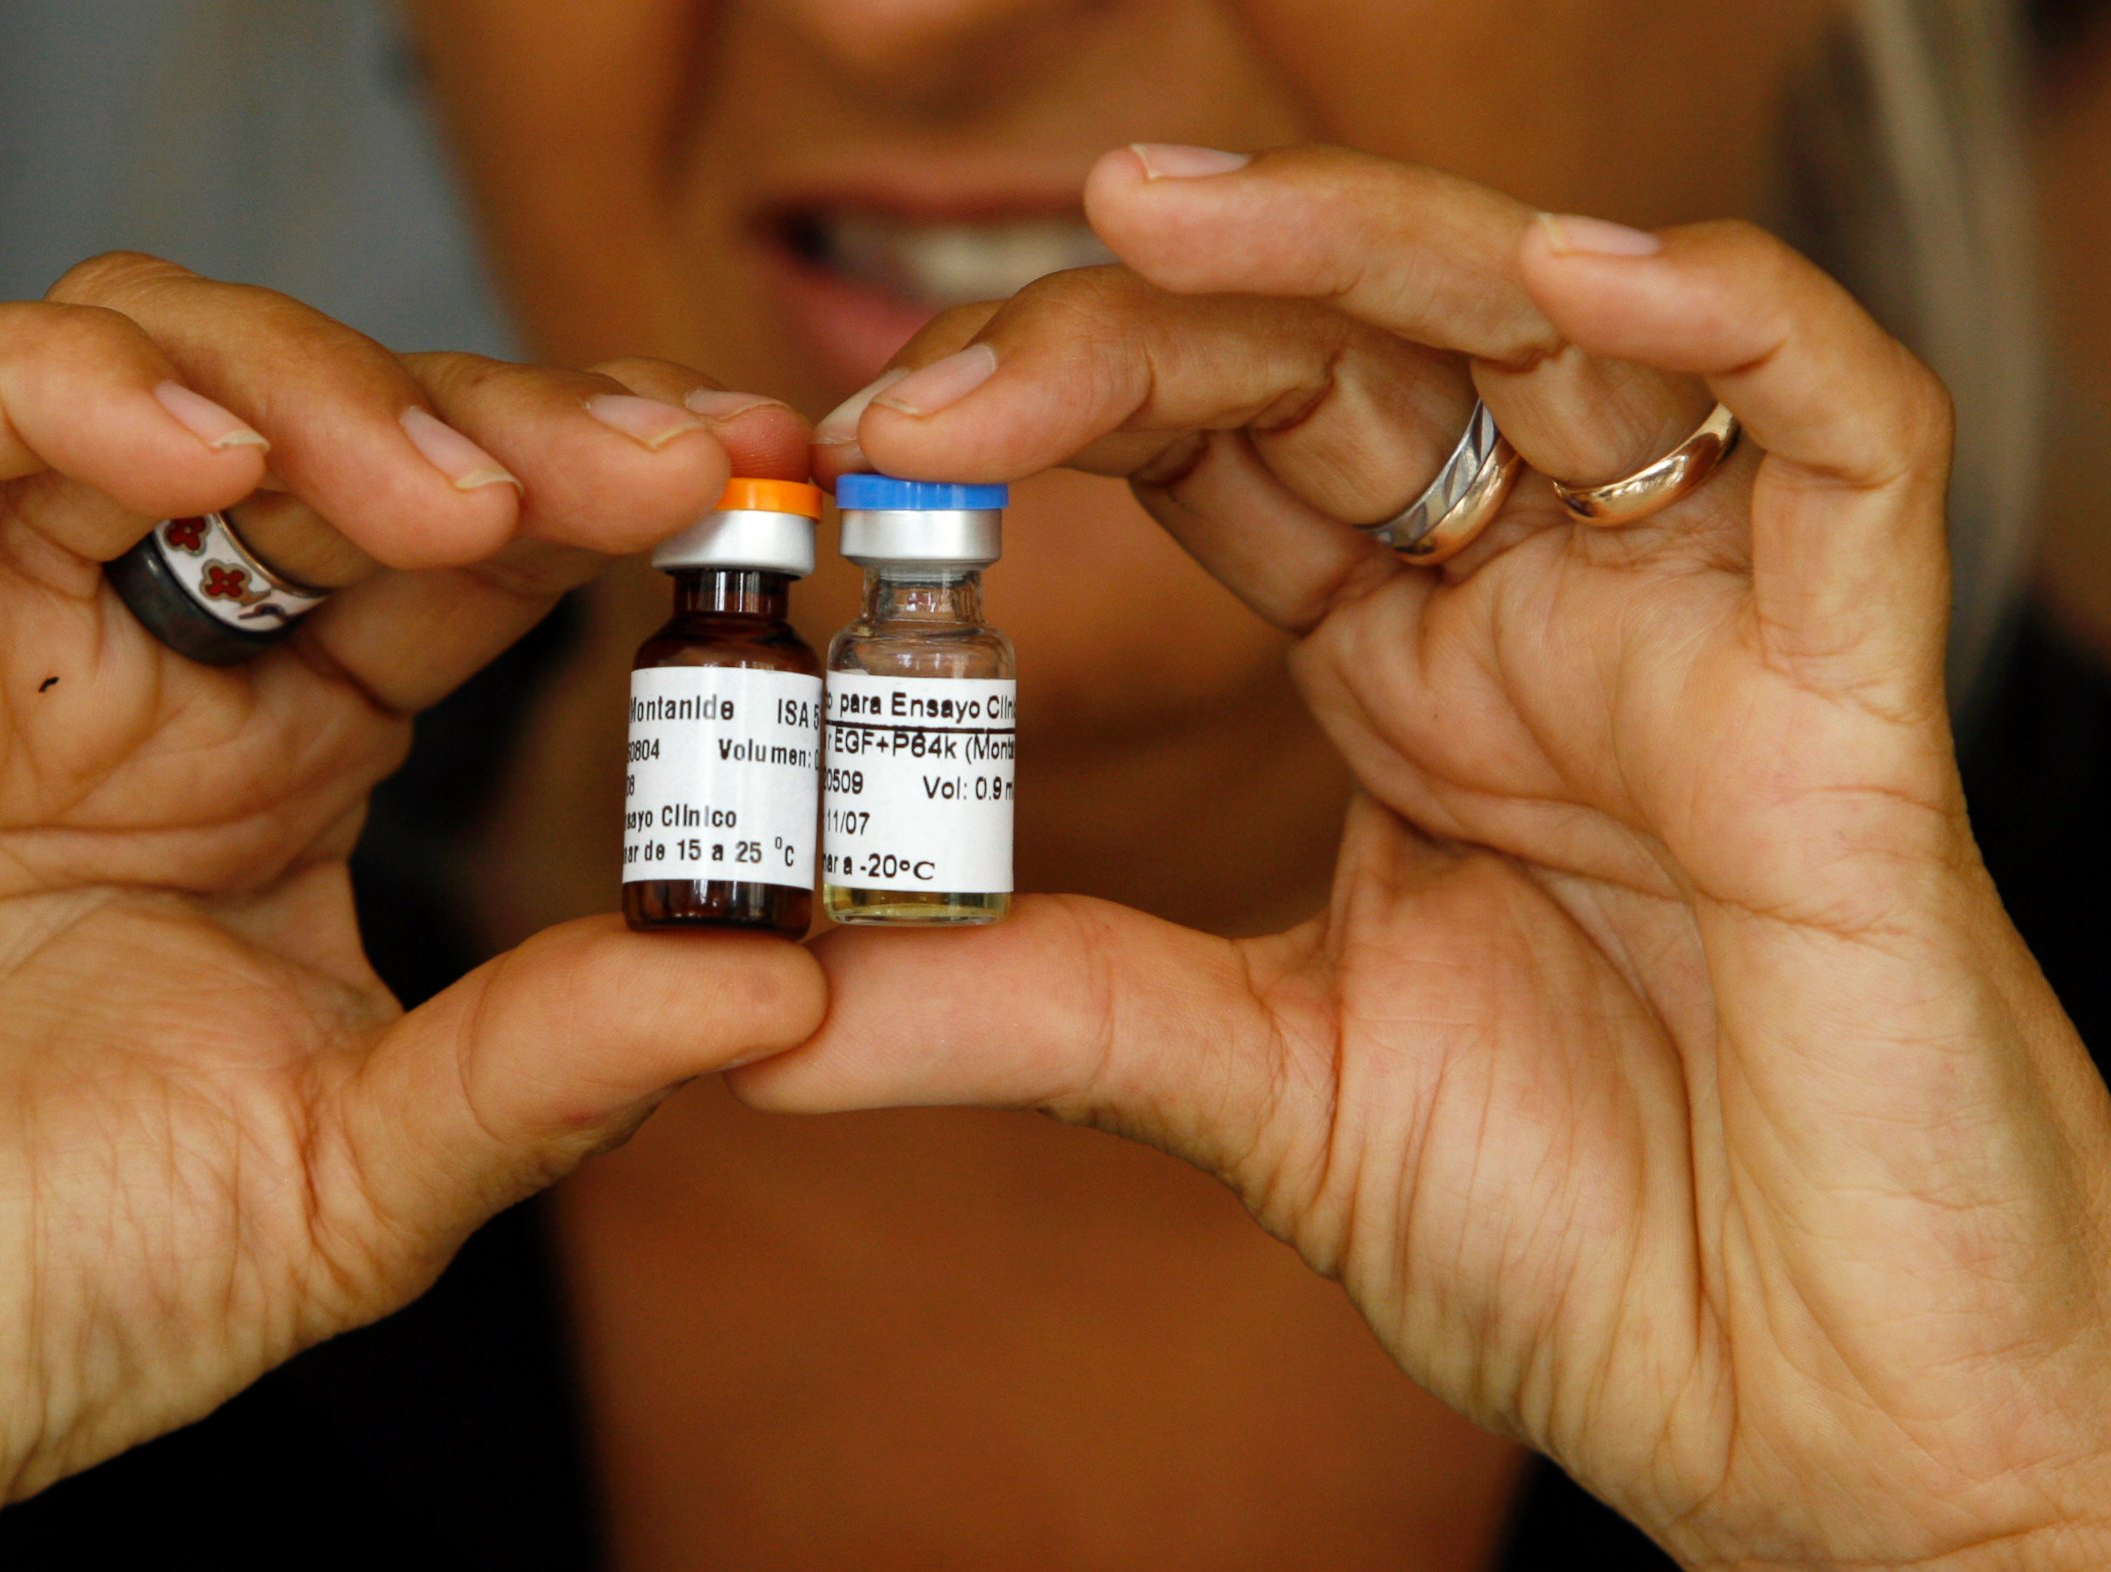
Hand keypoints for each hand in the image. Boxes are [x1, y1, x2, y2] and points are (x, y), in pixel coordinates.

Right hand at [0, 254, 823, 1568]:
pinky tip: (205, 449)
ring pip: (139, 362)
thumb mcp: (361, 1172)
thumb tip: (783, 981)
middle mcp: (138, 665)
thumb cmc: (52, 1288)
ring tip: (458, 491)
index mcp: (280, 756)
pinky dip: (61, 388)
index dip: (601, 493)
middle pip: (330, 431)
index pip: (461, 557)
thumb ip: (556, 1064)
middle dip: (501, 420)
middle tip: (647, 469)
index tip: (750, 480)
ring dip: (315, 385)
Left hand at [746, 147, 2110, 1568]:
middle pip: (1356, 357)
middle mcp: (1539, 619)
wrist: (1813, 1421)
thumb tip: (757, 1012)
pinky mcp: (1858, 696)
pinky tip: (1575, 273)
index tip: (882, 442)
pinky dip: (1734, 325)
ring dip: (1372, 239)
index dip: (1060, 404)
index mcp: (1403, 682)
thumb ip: (1032, 1012)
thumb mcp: (1260, 1089)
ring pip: (1571, 328)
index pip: (1225, 449)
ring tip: (1162, 215)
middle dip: (1151, 319)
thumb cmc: (1583, 1245)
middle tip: (954, 365)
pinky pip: (1850, 437)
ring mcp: (1694, 637)